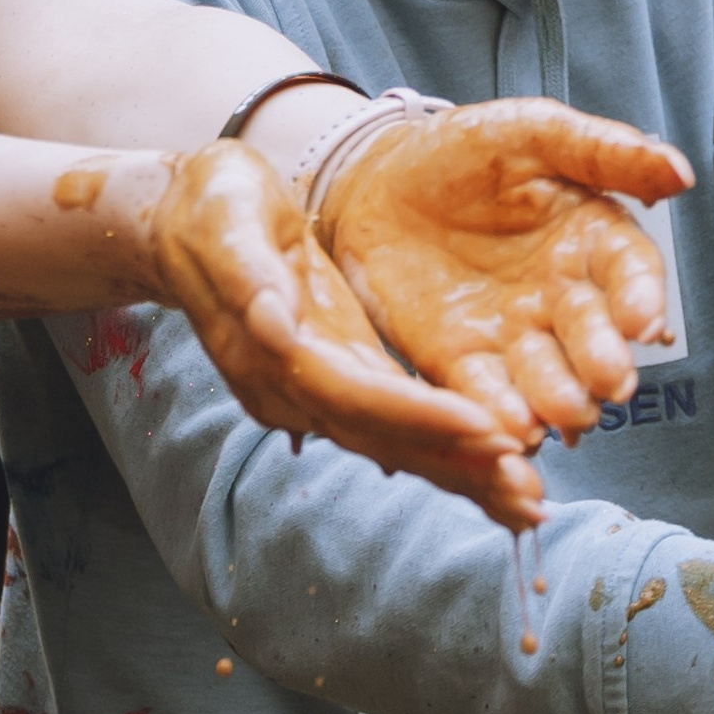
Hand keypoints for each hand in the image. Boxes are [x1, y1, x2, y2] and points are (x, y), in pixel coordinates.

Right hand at [147, 143, 546, 529]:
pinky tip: (493, 470)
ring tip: (527, 504)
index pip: (355, 396)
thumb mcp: (227, 220)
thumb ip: (248, 275)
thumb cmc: (209, 209)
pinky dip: (447, 451)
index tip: (487, 431)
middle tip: (529, 498)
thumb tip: (274, 325)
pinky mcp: (342, 376)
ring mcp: (319, 389)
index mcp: (274, 353)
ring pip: (396, 446)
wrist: (184, 224)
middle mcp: (297, 388)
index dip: (420, 418)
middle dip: (457, 470)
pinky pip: (398, 426)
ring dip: (461, 476)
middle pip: (384, 441)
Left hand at [316, 101, 687, 444]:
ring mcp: (512, 334)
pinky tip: (509, 428)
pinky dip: (497, 412)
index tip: (644, 323)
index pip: (629, 272)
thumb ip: (606, 152)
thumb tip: (680, 173)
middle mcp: (561, 296)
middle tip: (612, 386)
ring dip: (558, 398)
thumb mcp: (536, 132)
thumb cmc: (467, 150)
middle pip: (591, 334)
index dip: (640, 297)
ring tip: (567, 417)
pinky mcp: (459, 360)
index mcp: (591, 239)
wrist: (376, 177)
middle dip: (602, 361)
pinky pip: (482, 390)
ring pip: (545, 374)